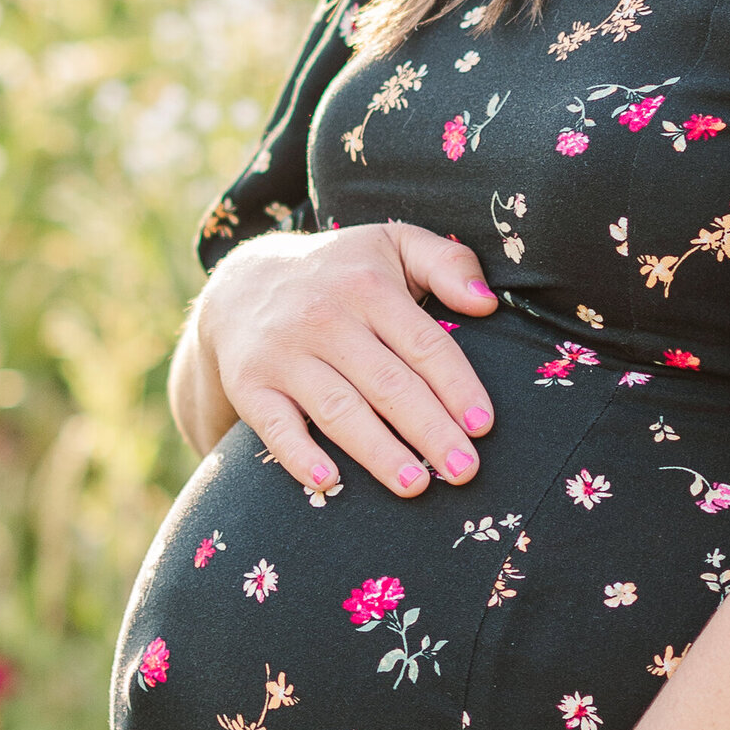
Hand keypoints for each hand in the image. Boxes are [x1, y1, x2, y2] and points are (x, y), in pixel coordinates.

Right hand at [177, 220, 498, 498]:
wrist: (242, 283)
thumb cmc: (340, 272)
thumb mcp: (393, 244)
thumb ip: (448, 262)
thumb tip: (487, 303)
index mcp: (368, 286)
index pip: (423, 345)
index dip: (456, 387)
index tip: (482, 426)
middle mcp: (325, 319)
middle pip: (388, 384)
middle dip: (430, 430)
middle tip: (464, 471)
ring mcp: (284, 354)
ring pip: (339, 410)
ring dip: (378, 452)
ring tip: (415, 486)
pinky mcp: (250, 385)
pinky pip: (275, 426)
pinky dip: (298, 454)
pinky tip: (327, 481)